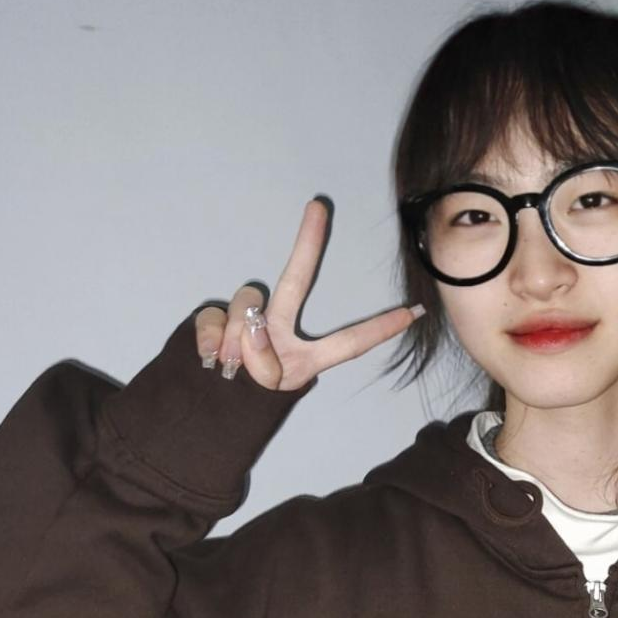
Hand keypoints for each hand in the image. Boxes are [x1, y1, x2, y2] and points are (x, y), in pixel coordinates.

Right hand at [194, 198, 422, 390]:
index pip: (349, 342)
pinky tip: (209, 358)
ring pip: (248, 306)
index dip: (380, 329)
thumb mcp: (266, 393)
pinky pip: (213, 318)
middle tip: (319, 207)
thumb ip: (264, 362)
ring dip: (237, 338)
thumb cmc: (244, 404)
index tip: (414, 313)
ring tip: (229, 366)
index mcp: (306, 356)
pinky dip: (209, 338)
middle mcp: (280, 329)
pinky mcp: (214, 318)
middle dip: (308, 243)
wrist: (203, 410)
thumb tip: (253, 325)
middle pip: (295, 282)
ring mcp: (247, 320)